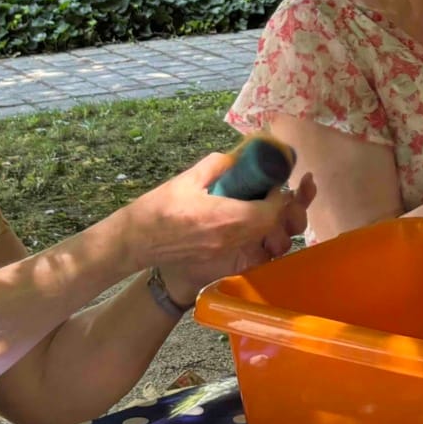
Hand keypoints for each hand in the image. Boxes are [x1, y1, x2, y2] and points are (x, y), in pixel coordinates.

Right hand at [127, 154, 318, 296]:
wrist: (135, 243)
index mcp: (226, 217)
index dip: (280, 196)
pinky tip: (264, 233)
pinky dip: (266, 247)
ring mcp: (230, 257)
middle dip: (287, 211)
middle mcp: (233, 241)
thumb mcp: (187, 179)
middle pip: (278, 230)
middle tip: (282, 196)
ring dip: (279, 230)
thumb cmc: (158, 210)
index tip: (275, 183)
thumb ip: (219, 165)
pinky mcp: (224, 266)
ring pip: (272, 249)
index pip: (271, 210)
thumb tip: (241, 157)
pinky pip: (256, 261)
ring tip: (275, 214)